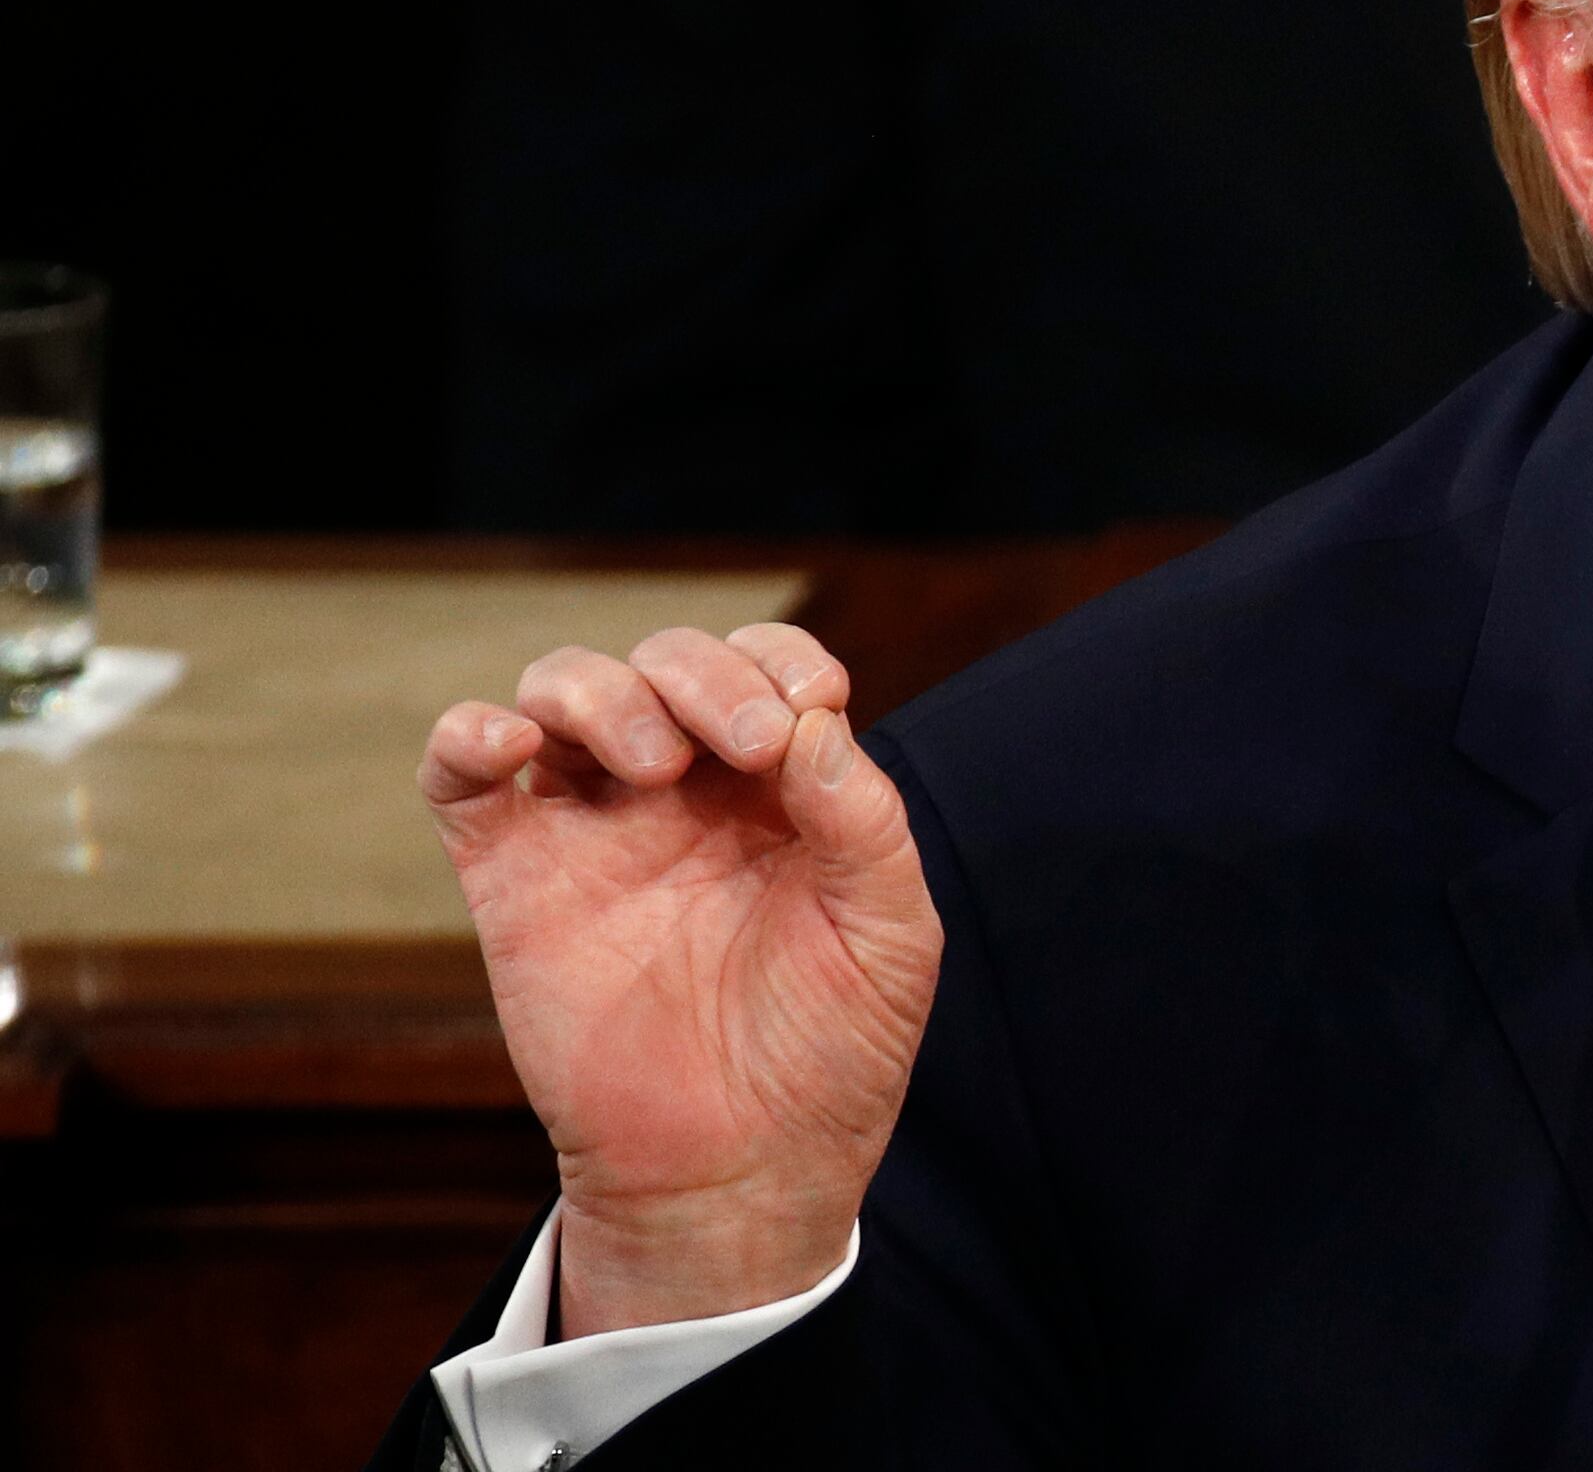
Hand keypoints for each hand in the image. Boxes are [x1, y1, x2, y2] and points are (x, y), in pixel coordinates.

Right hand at [423, 625, 941, 1336]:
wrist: (737, 1172)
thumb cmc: (829, 1054)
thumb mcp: (889, 935)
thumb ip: (864, 822)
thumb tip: (817, 721)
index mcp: (779, 791)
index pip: (765, 668)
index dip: (782, 661)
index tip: (811, 706)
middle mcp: (684, 793)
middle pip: (666, 663)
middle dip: (705, 674)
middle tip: (745, 744)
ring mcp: (593, 828)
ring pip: (563, 689)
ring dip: (604, 691)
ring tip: (655, 766)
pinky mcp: (512, 877)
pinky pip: (460, 774)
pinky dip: (468, 733)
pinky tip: (509, 744)